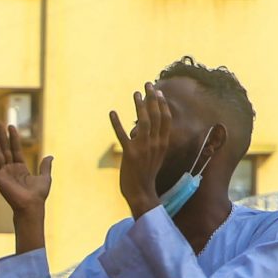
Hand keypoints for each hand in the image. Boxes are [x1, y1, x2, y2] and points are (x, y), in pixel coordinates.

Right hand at [0, 123, 52, 218]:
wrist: (32, 205)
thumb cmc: (38, 195)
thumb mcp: (45, 177)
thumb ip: (45, 166)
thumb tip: (50, 156)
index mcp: (19, 169)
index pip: (15, 149)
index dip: (13, 138)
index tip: (11, 126)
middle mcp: (10, 170)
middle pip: (4, 149)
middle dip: (1, 136)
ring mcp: (3, 174)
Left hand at [109, 82, 176, 215]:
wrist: (141, 192)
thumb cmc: (147, 174)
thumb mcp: (155, 156)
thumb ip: (151, 141)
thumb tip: (139, 128)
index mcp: (163, 143)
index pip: (165, 119)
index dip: (162, 104)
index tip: (158, 92)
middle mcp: (155, 143)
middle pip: (155, 116)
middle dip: (152, 98)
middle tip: (147, 85)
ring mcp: (143, 148)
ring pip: (143, 121)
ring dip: (139, 105)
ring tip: (135, 93)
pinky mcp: (130, 154)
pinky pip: (122, 135)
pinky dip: (117, 123)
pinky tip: (112, 112)